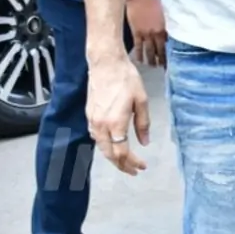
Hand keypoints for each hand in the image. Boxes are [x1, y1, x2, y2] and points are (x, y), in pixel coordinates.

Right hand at [86, 55, 149, 175]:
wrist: (105, 63)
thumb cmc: (125, 78)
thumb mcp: (141, 100)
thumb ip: (143, 124)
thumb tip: (145, 142)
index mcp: (115, 123)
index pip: (122, 153)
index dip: (132, 163)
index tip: (142, 166)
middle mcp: (101, 125)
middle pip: (109, 154)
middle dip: (122, 165)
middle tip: (134, 170)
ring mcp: (93, 120)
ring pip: (101, 147)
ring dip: (112, 156)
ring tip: (125, 160)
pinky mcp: (89, 114)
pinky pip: (96, 136)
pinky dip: (105, 145)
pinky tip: (112, 144)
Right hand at [126, 0, 166, 67]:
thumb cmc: (152, 2)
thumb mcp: (164, 14)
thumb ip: (166, 26)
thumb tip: (167, 37)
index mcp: (162, 29)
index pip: (165, 46)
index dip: (167, 56)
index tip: (168, 63)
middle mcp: (154, 34)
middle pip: (157, 51)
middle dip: (159, 60)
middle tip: (161, 68)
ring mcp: (144, 34)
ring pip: (147, 50)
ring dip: (150, 60)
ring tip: (152, 66)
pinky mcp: (135, 32)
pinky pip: (137, 46)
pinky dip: (138, 54)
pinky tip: (139, 60)